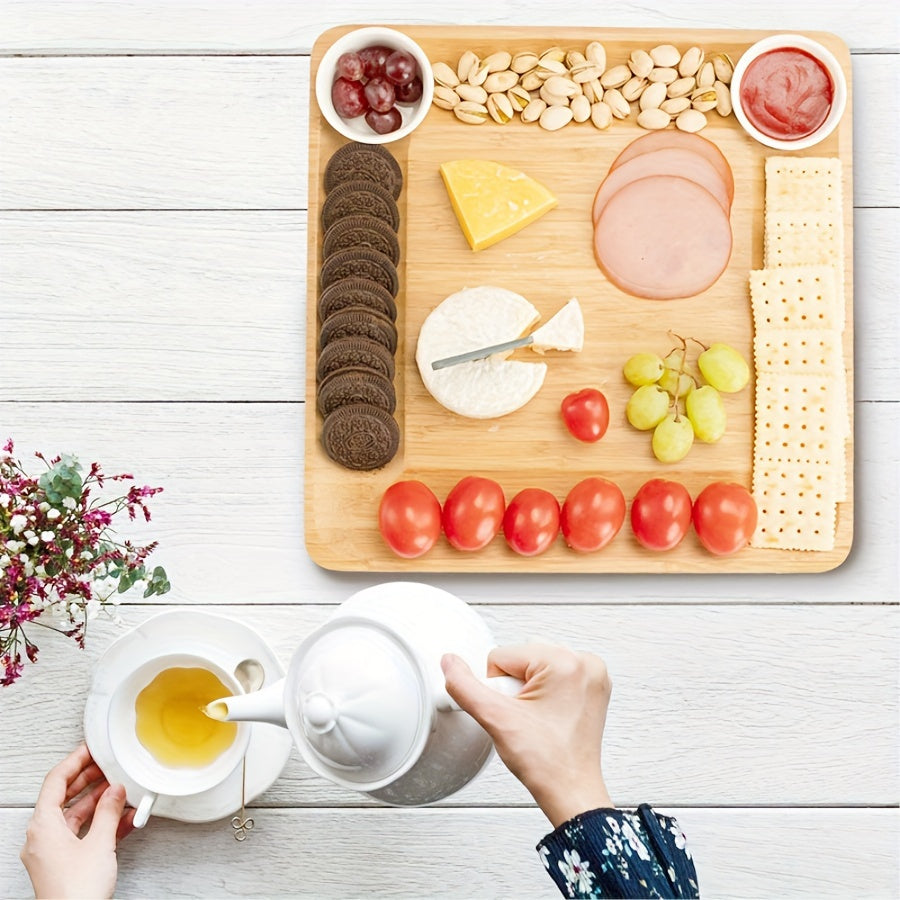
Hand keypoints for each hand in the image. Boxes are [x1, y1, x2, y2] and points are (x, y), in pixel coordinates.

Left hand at [20, 743, 135, 899]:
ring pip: (75, 816)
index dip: (74, 762)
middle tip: (108, 766)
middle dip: (89, 780)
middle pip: (64, 797)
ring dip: (99, 803)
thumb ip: (109, 811)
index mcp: (42, 826)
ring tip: (121, 790)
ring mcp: (53, 852)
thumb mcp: (100, 843)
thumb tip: (115, 791)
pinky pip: (82, 834)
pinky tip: (123, 819)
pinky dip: (101, 824)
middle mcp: (43, 837)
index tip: (90, 750)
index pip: (55, 782)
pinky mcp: (64, 864)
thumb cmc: (75, 892)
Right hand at [442, 643, 613, 828]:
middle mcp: (584, 662)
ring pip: (536, 663)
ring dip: (528, 687)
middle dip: (514, 686)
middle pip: (521, 656)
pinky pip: (554, 672)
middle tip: (527, 717)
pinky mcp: (593, 685)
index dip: (498, 688)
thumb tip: (450, 663)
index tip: (516, 712)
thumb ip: (465, 687)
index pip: (502, 655)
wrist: (571, 791)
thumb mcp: (496, 719)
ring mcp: (592, 673)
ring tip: (537, 718)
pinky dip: (545, 690)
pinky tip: (547, 715)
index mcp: (565, 663)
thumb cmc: (547, 764)